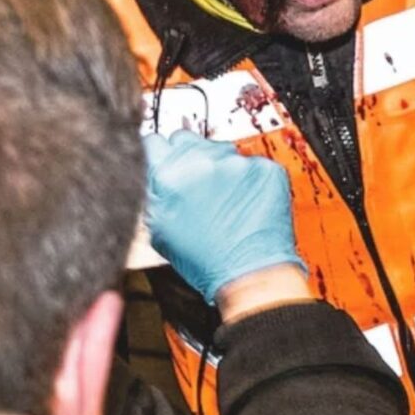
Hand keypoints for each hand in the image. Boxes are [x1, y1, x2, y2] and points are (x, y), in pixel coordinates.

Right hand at [144, 130, 304, 303]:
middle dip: (185, 157)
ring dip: (216, 166)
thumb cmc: (205, 261)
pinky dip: (245, 177)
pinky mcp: (264, 168)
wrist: (251, 275)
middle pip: (184, 139)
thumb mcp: (159, 229)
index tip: (163, 163)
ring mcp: (236, 163)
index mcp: (169, 177)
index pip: (153, 142)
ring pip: (218, 148)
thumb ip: (152, 193)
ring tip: (221, 198)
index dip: (158, 156)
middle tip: (193, 184)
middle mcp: (201, 162)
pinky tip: (243, 200)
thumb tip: (151, 171)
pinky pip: (248, 162)